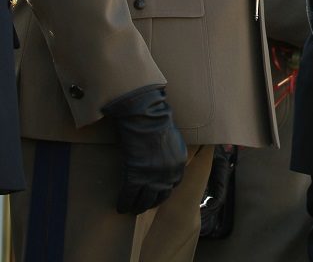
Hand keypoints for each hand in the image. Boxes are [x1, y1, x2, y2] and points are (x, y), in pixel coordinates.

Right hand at [102, 85, 186, 213]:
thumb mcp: (171, 136)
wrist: (146, 116)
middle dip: (151, 202)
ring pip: (145, 200)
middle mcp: (169, 174)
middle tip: (143, 205)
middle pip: (160, 196)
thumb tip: (161, 157)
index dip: (164, 191)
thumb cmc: (157, 119)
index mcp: (179, 163)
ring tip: (132, 209)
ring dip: (137, 206)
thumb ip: (168, 150)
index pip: (173, 185)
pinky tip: (120, 207)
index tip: (157, 193)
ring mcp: (152, 177)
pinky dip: (123, 203)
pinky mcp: (136, 177)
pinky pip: (129, 196)